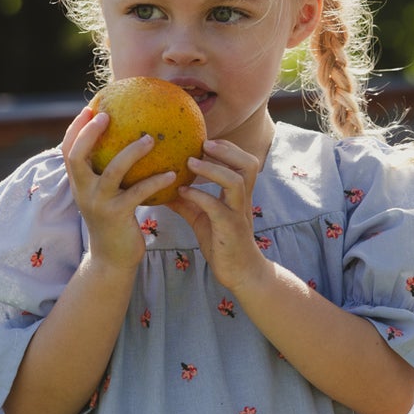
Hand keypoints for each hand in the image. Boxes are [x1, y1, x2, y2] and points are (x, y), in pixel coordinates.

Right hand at [61, 104, 175, 273]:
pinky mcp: (118, 216)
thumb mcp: (105, 198)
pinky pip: (139, 192)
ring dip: (132, 152)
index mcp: (79, 185)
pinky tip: (173, 174)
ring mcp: (99, 204)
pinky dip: (156, 181)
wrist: (112, 260)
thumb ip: (108, 175)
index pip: (68, 151)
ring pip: (113, 171)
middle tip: (107, 115)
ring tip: (151, 139)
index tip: (89, 108)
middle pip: (77, 156)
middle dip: (89, 133)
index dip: (75, 129)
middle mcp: (83, 192)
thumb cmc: (115, 224)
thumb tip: (127, 145)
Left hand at [173, 139, 266, 294]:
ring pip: (236, 182)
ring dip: (213, 169)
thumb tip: (164, 188)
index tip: (206, 140)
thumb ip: (187, 202)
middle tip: (204, 143)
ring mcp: (238, 214)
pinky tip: (183, 192)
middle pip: (249, 164)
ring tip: (191, 161)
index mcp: (238, 195)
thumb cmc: (222, 244)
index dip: (227, 148)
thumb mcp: (201, 219)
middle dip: (228, 150)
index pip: (242, 162)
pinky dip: (200, 196)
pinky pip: (217, 207)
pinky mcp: (230, 228)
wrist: (240, 273)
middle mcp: (242, 200)